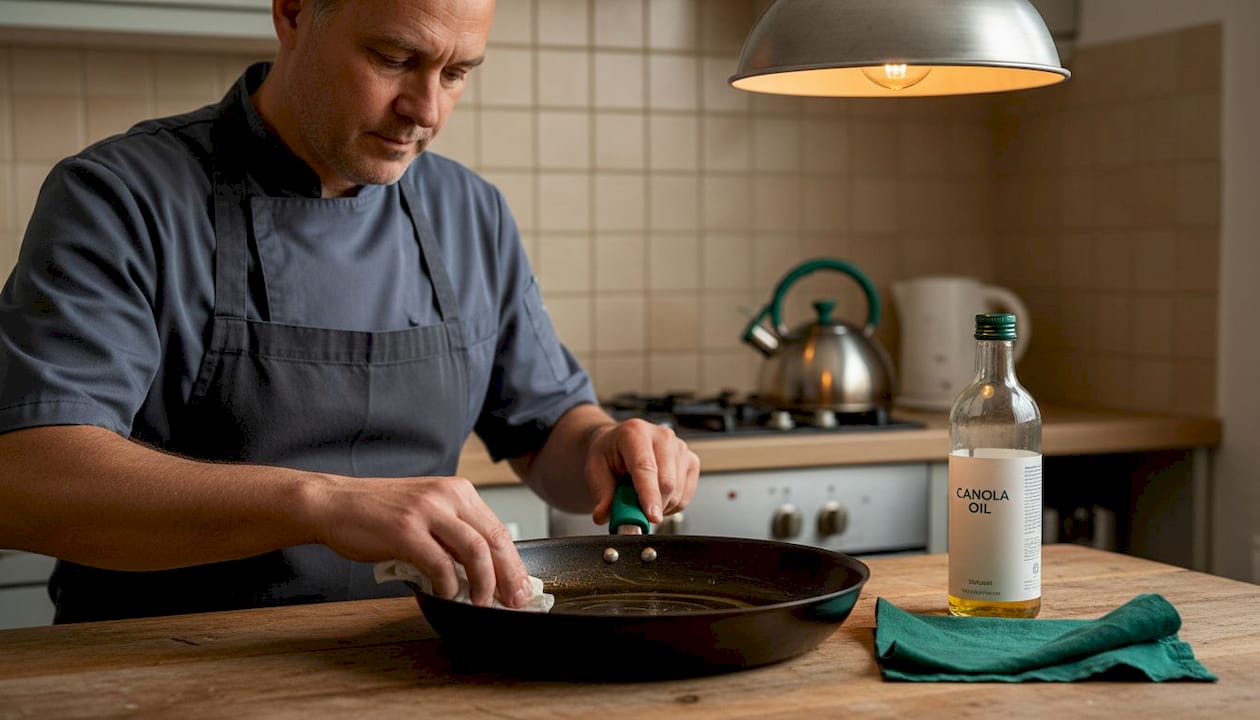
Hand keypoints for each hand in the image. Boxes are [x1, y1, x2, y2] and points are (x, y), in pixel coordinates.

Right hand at [304, 475, 532, 608]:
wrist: (335, 503)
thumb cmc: (379, 512)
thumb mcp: (427, 512)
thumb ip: (453, 535)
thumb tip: (483, 571)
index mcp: (458, 491)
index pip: (498, 529)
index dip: (514, 562)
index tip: (521, 587)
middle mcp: (447, 496)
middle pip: (494, 539)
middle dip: (509, 576)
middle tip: (513, 601)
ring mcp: (427, 511)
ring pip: (475, 550)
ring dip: (483, 582)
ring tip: (481, 602)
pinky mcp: (405, 530)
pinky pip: (439, 563)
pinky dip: (448, 584)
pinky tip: (446, 595)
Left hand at [584, 419, 699, 524]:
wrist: (619, 443)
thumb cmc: (609, 453)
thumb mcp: (595, 470)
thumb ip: (601, 494)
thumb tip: (603, 515)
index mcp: (635, 432)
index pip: (645, 467)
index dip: (649, 494)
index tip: (651, 516)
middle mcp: (662, 436)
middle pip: (666, 482)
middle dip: (652, 506)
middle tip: (635, 513)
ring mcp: (680, 447)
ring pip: (677, 492)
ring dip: (660, 506)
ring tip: (642, 498)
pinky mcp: (692, 460)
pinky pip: (686, 496)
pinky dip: (671, 505)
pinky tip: (657, 496)